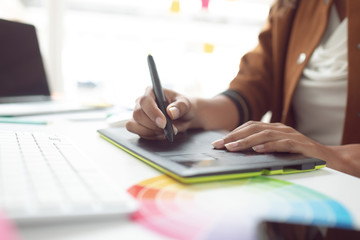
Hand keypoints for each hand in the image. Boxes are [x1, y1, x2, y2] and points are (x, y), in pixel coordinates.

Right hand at [126, 86, 194, 139]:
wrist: (183, 118)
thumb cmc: (182, 107)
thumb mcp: (185, 104)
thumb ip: (180, 107)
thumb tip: (171, 112)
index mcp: (151, 92)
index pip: (145, 101)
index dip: (153, 113)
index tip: (164, 123)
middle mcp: (141, 102)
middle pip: (138, 115)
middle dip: (153, 125)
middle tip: (168, 129)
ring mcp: (138, 114)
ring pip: (135, 125)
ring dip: (151, 131)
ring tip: (165, 131)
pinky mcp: (138, 125)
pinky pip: (139, 133)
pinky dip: (151, 136)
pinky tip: (161, 133)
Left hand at [211, 121, 327, 157]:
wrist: (327, 157)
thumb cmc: (298, 154)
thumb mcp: (277, 148)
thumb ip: (261, 146)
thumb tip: (237, 151)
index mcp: (273, 128)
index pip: (249, 126)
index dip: (232, 133)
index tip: (218, 142)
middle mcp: (280, 128)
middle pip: (253, 128)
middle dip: (234, 136)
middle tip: (219, 145)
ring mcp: (290, 135)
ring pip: (264, 134)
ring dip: (246, 141)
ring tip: (232, 147)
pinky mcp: (299, 144)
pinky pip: (282, 143)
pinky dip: (269, 146)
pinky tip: (257, 149)